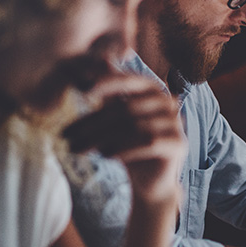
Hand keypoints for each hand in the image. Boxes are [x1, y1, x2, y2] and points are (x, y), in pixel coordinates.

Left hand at [63, 72, 184, 204]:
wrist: (151, 182)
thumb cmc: (131, 146)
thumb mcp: (116, 117)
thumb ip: (108, 92)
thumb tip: (90, 64)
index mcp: (153, 89)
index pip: (128, 80)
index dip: (105, 82)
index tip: (80, 89)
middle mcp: (168, 102)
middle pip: (126, 108)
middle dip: (92, 123)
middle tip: (67, 136)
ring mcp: (175, 123)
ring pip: (133, 127)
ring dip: (100, 139)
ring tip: (77, 149)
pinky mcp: (178, 143)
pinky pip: (148, 143)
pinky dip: (123, 148)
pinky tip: (104, 155)